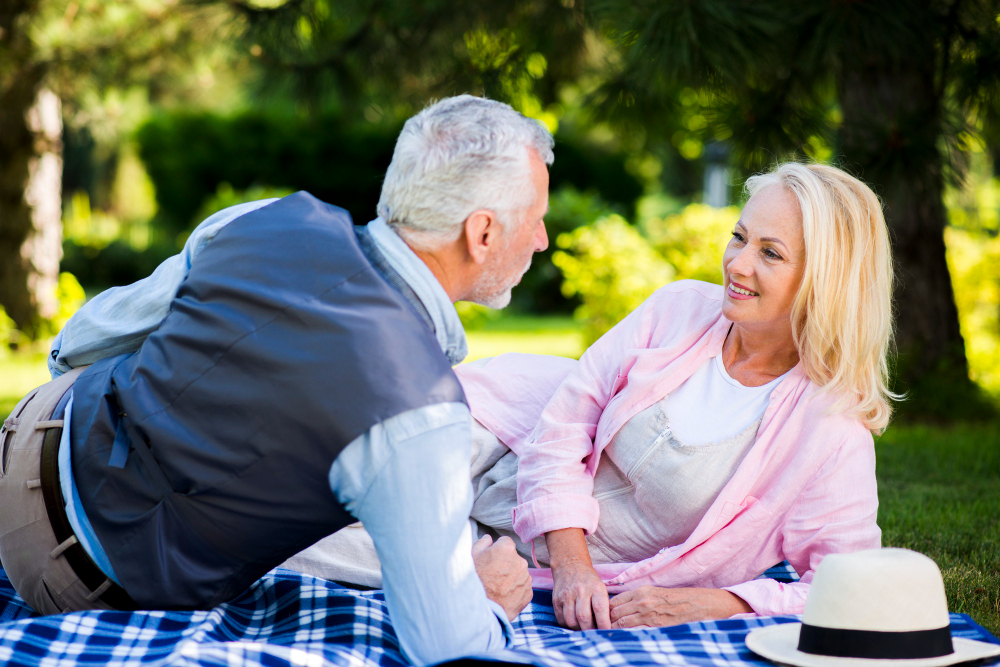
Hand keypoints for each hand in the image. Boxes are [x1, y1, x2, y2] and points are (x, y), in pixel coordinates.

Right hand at [472, 535, 532, 620]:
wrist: (480, 609)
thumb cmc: (474, 580)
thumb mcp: (472, 556)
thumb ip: (483, 542)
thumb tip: (489, 538)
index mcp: (507, 548)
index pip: (505, 542)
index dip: (497, 550)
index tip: (491, 559)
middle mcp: (520, 561)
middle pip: (514, 558)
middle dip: (506, 563)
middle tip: (493, 574)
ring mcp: (526, 578)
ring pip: (519, 573)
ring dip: (511, 577)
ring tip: (498, 587)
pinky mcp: (529, 593)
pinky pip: (523, 587)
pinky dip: (515, 590)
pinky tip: (504, 595)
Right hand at [544, 526, 609, 629]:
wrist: (570, 565)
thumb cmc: (589, 581)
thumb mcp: (601, 588)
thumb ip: (604, 606)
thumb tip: (607, 627)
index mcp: (595, 587)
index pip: (600, 609)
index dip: (603, 624)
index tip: (606, 633)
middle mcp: (580, 591)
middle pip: (584, 617)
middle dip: (590, 630)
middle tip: (594, 634)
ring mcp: (566, 595)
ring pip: (571, 621)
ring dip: (578, 630)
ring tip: (583, 629)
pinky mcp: (556, 600)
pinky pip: (561, 619)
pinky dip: (568, 625)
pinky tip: (574, 623)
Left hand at [609, 586, 751, 627]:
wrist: (700, 605)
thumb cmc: (678, 600)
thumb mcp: (656, 594)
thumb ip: (639, 600)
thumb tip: (622, 610)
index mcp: (641, 591)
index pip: (614, 601)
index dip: (605, 611)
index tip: (599, 618)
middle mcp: (641, 601)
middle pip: (613, 612)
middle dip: (604, 621)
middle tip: (597, 629)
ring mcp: (648, 614)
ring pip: (620, 623)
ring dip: (611, 629)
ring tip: (604, 636)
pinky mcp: (655, 626)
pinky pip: (634, 632)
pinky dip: (625, 636)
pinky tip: (620, 640)